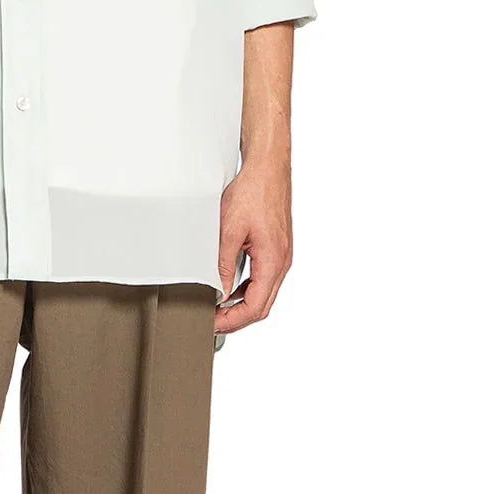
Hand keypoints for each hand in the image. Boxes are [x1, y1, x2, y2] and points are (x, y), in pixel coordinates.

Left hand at [215, 155, 292, 335]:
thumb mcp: (229, 230)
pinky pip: (263, 279)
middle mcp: (281, 262)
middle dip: (236, 319)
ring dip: (242, 306)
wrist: (268, 169)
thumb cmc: (254, 192)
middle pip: (261, 306)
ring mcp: (280, 257)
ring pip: (263, 294)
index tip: (213, 324)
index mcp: (273, 261)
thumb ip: (223, 265)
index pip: (255, 307)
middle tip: (213, 322)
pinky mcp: (276, 250)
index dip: (233, 321)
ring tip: (218, 309)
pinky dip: (247, 290)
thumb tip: (218, 291)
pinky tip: (230, 289)